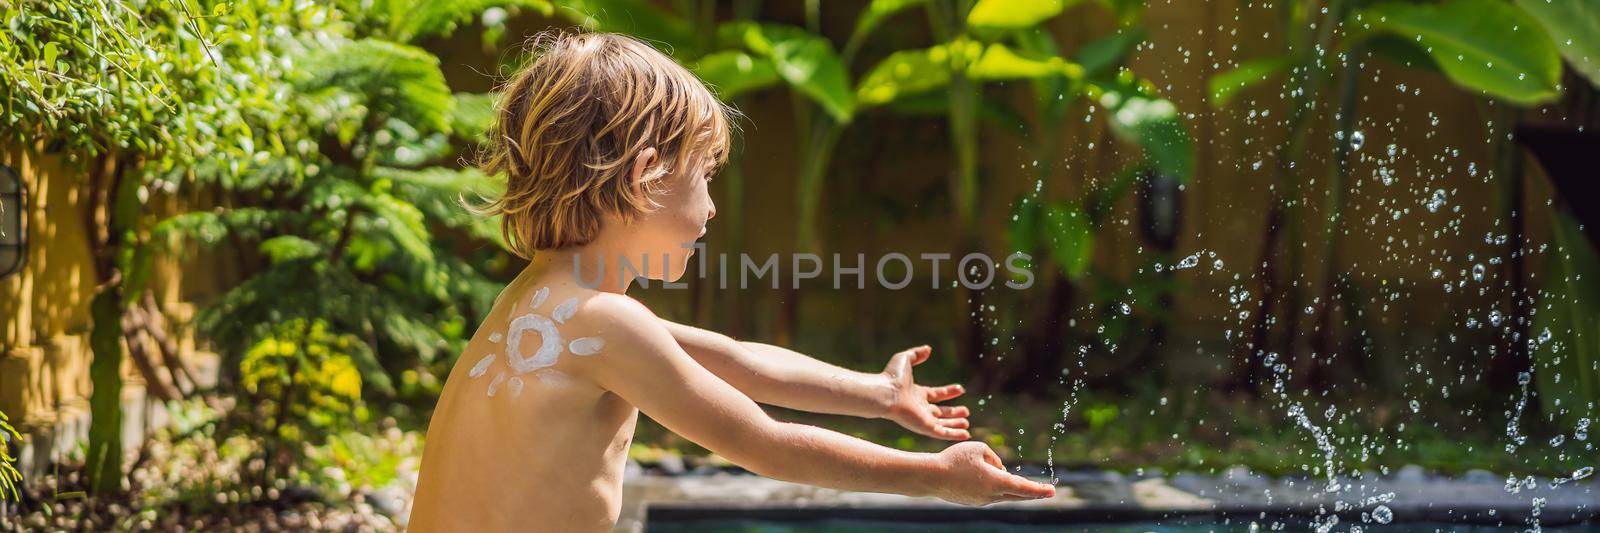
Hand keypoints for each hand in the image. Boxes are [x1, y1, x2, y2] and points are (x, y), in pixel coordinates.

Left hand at [881, 345, 970, 439]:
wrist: (886, 392)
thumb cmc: (893, 377)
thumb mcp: (906, 359)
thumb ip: (917, 354)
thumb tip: (928, 349)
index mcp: (916, 394)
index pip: (935, 394)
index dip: (948, 392)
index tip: (961, 389)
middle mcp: (920, 408)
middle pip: (939, 412)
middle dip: (953, 412)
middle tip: (966, 411)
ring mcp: (922, 419)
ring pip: (941, 424)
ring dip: (954, 424)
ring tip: (967, 423)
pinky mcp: (924, 427)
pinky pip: (942, 433)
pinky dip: (954, 435)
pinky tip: (965, 434)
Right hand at [929, 441, 1055, 505]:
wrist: (931, 477)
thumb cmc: (954, 459)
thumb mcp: (978, 448)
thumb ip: (995, 458)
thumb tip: (1000, 470)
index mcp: (996, 482)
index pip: (1024, 487)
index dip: (1039, 489)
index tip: (1052, 490)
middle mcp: (992, 495)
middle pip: (1018, 494)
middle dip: (1033, 492)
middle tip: (1047, 491)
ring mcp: (982, 501)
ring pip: (1003, 494)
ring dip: (1010, 486)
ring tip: (1008, 478)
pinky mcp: (973, 501)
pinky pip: (990, 494)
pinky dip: (995, 487)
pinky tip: (988, 479)